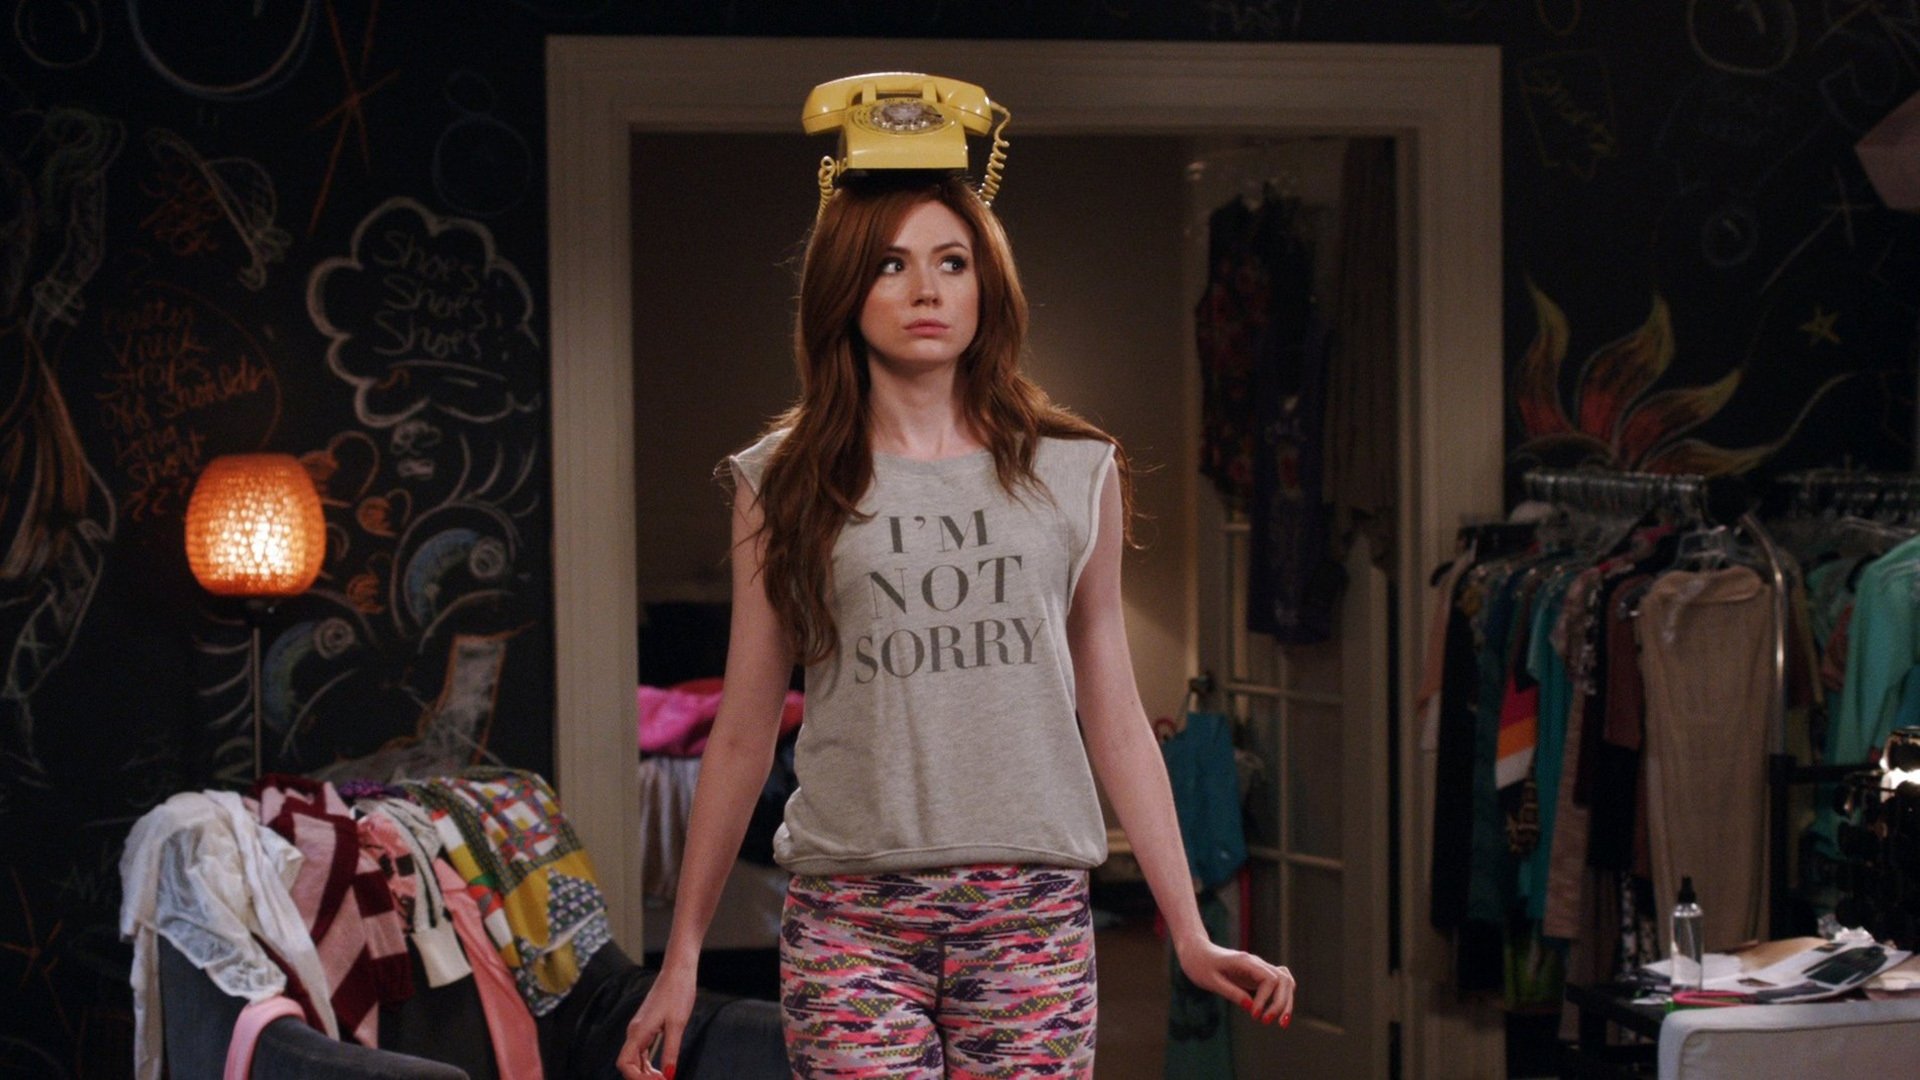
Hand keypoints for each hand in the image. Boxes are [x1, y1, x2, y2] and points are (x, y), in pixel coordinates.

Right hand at [616, 962, 697, 1078]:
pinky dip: (648, 1064)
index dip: (637, 1078)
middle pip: (628, 1064)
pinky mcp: (647, 1027)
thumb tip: (669, 1075)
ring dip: (645, 1073)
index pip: (625, 1064)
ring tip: (663, 1079)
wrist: (678, 971)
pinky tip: (661, 1070)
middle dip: (642, 1078)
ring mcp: (639, 1029)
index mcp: (638, 1032)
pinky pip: (642, 1051)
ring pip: (635, 1059)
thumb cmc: (677, 992)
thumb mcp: (677, 1024)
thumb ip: (671, 1051)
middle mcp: (634, 1032)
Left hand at [1176, 938, 1296, 1026]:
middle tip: (1267, 1022)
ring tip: (1281, 1023)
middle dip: (1281, 1003)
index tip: (1254, 1015)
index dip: (1266, 999)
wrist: (1196, 952)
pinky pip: (1277, 984)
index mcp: (1245, 961)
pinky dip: (1281, 998)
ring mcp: (1258, 968)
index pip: (1269, 979)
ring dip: (1286, 1002)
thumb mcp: (1211, 981)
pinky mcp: (1257, 975)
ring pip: (1285, 981)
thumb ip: (1231, 992)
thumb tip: (1251, 1007)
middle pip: (1283, 980)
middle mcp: (1256, 963)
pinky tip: (1276, 1013)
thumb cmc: (1200, 965)